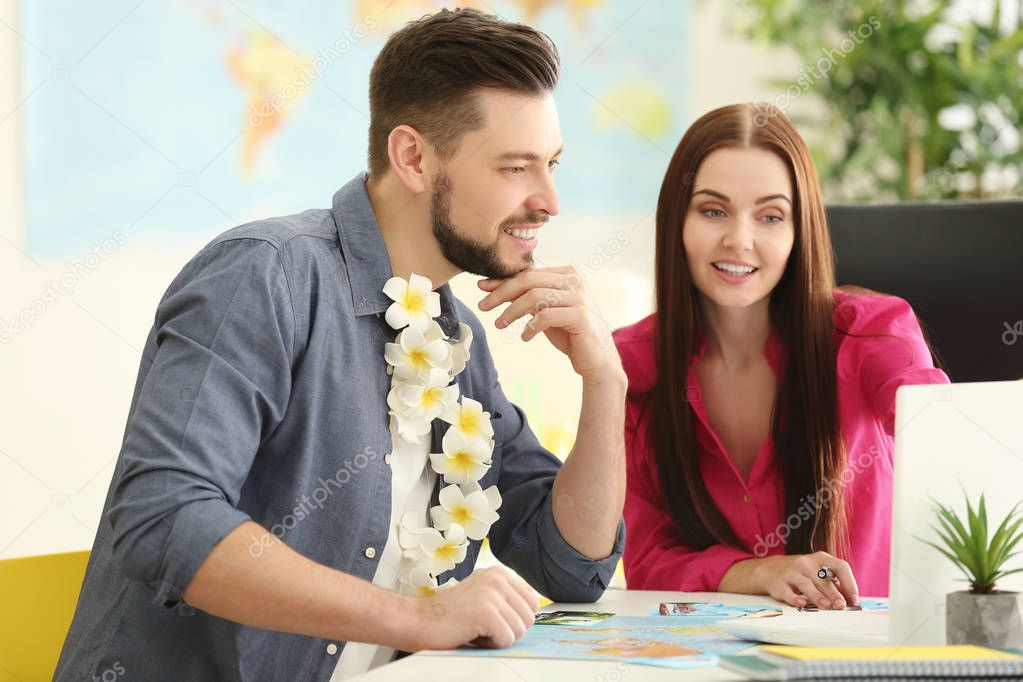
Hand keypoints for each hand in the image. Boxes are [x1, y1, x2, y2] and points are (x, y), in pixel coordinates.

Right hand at [397, 567, 539, 650]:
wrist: (418, 620)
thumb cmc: (449, 615)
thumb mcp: (482, 596)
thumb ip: (507, 599)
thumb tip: (534, 612)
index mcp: (499, 573)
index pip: (533, 602)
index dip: (515, 619)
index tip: (492, 619)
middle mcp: (497, 579)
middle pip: (529, 618)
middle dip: (509, 629)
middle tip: (482, 625)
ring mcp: (492, 594)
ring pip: (519, 631)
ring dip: (497, 638)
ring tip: (475, 628)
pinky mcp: (486, 612)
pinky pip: (507, 639)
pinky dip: (490, 645)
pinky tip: (472, 634)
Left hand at [477, 267, 622, 381]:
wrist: (597, 360)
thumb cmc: (570, 334)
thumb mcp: (545, 311)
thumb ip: (526, 297)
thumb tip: (492, 286)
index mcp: (567, 273)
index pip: (529, 272)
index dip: (503, 280)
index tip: (482, 288)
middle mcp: (575, 280)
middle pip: (529, 280)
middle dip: (502, 292)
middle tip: (483, 306)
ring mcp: (579, 297)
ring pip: (535, 296)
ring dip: (512, 311)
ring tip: (499, 324)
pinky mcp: (580, 316)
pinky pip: (546, 316)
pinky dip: (530, 327)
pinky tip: (525, 337)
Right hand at [750, 552, 859, 609]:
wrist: (769, 570)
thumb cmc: (800, 573)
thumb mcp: (817, 571)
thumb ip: (832, 583)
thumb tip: (850, 600)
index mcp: (820, 558)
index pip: (840, 566)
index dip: (850, 583)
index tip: (854, 599)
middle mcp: (806, 563)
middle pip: (823, 579)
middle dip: (834, 594)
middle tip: (841, 606)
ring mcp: (791, 572)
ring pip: (806, 584)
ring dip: (818, 596)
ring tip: (826, 606)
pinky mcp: (779, 583)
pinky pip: (788, 592)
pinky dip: (795, 598)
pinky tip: (802, 604)